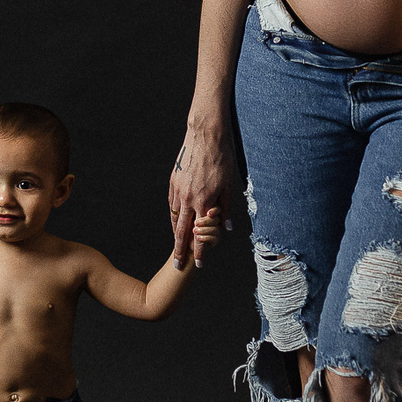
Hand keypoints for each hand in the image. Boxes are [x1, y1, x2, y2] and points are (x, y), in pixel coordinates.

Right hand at [169, 122, 234, 268]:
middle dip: (180, 251)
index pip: (200, 233)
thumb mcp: (229, 185)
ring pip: (174, 218)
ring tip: (177, 246)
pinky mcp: (173, 182)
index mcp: (204, 201)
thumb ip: (226, 208)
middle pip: (181, 231)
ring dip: (176, 234)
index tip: (199, 264)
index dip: (200, 251)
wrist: (205, 135)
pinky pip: (172, 204)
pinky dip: (173, 215)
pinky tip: (175, 221)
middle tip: (177, 266)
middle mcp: (188, 199)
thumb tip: (226, 228)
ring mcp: (178, 190)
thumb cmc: (221, 159)